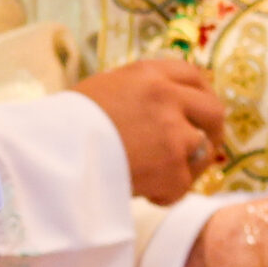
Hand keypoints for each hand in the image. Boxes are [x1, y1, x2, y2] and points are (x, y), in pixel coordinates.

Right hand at [72, 57, 226, 202]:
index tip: (199, 111)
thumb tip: (168, 107)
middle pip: (213, 111)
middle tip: (200, 147)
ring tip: (156, 175)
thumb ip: (141, 93)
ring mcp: (174, 133)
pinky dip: (165, 193)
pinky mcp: (173, 169)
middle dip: (212, 130)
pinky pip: (182, 185)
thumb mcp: (105, 89)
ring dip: (185, 166)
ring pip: (202, 151)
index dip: (201, 94)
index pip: (192, 74)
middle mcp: (167, 97)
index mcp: (148, 73)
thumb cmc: (67, 123)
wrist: (53, 153)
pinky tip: (141, 191)